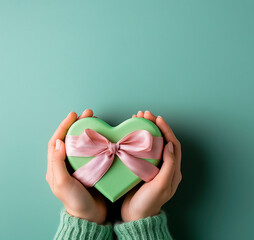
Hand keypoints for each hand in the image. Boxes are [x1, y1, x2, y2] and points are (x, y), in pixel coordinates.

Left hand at [46, 109, 106, 224]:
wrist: (91, 216)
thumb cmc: (75, 201)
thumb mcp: (62, 183)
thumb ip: (58, 163)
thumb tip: (60, 142)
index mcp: (56, 166)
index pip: (57, 141)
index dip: (64, 126)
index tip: (74, 115)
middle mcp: (68, 164)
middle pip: (71, 139)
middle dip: (79, 124)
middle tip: (89, 113)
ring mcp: (81, 166)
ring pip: (83, 144)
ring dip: (90, 131)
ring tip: (98, 121)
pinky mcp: (93, 169)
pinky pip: (95, 152)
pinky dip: (99, 143)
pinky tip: (106, 138)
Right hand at [121, 110, 181, 221]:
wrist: (135, 217)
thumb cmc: (149, 202)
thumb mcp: (161, 185)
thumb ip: (168, 166)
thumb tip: (169, 145)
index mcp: (173, 170)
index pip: (173, 144)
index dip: (166, 129)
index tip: (157, 118)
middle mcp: (165, 166)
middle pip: (163, 140)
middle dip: (155, 125)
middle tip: (144, 114)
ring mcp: (154, 167)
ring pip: (152, 143)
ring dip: (146, 130)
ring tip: (136, 118)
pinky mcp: (142, 168)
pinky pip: (142, 150)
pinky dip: (138, 139)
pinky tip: (130, 133)